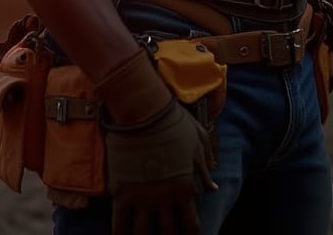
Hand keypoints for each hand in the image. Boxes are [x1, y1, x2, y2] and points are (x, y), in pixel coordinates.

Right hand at [104, 97, 216, 234]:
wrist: (143, 111)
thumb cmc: (173, 122)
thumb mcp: (197, 142)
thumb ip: (205, 168)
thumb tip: (213, 188)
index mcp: (184, 188)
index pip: (191, 225)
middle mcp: (164, 198)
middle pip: (168, 233)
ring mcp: (141, 197)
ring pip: (143, 233)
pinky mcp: (121, 192)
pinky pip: (119, 224)